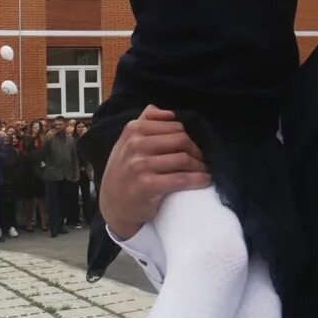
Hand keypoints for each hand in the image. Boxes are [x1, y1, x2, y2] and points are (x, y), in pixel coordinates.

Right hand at [98, 106, 210, 240]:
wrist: (113, 204)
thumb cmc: (124, 171)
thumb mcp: (127, 142)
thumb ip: (145, 122)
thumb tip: (169, 112)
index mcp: (133, 129)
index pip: (173, 126)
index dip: (188, 136)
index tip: (192, 147)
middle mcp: (135, 144)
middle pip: (181, 140)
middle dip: (196, 150)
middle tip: (201, 160)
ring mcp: (140, 165)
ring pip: (183, 158)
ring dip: (199, 166)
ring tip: (203, 171)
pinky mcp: (147, 185)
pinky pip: (180, 179)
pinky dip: (197, 180)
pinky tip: (204, 181)